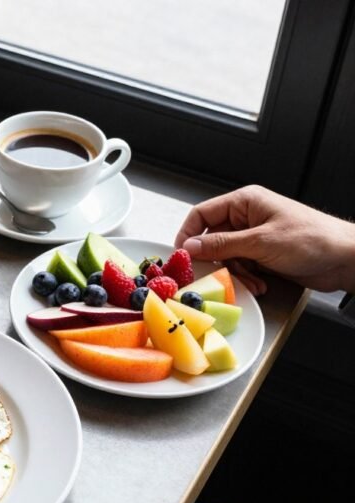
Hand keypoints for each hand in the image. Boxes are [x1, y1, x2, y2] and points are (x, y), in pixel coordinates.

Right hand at [175, 185, 354, 294]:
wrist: (345, 259)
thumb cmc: (312, 239)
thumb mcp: (260, 242)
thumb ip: (221, 245)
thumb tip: (189, 247)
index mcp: (244, 203)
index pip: (202, 214)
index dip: (187, 234)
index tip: (180, 256)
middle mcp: (246, 218)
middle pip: (211, 240)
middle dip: (216, 261)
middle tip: (215, 275)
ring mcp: (254, 237)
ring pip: (225, 257)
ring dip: (234, 273)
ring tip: (251, 281)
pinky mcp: (262, 254)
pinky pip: (241, 267)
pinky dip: (246, 278)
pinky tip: (260, 284)